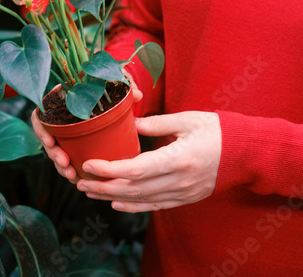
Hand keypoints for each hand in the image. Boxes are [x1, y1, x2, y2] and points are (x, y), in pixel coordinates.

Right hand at [31, 71, 143, 183]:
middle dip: (53, 153)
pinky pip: (66, 161)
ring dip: (61, 166)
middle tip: (65, 162)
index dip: (41, 129)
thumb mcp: (113, 88)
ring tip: (72, 175)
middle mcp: (59, 120)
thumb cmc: (106, 91)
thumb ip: (124, 89)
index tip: (50, 140)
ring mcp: (64, 135)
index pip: (40, 116)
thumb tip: (138, 95)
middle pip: (47, 139)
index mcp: (60, 104)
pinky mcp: (72, 147)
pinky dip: (70, 170)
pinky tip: (78, 178)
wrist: (108, 99)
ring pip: (56, 153)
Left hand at [76, 111, 221, 212]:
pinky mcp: (185, 197)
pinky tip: (116, 204)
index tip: (89, 164)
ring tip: (90, 191)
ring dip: (112, 197)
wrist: (245, 153)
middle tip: (80, 181)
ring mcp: (182, 193)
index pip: (136, 169)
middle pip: (134, 189)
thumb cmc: (216, 130)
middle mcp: (178, 181)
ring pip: (141, 200)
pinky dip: (134, 207)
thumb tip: (129, 125)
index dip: (109, 169)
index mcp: (178, 159)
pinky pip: (155, 206)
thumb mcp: (186, 119)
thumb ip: (155, 123)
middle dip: (103, 187)